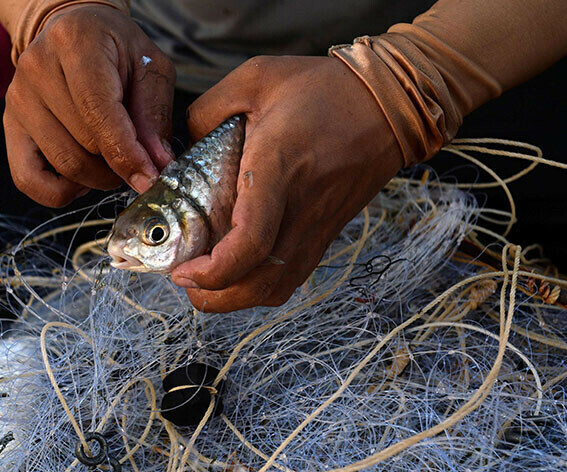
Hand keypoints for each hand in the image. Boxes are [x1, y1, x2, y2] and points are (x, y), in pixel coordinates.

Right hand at [4, 4, 175, 206]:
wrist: (74, 32)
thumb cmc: (115, 51)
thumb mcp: (149, 68)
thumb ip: (154, 115)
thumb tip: (158, 164)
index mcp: (75, 43)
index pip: (98, 112)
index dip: (126, 153)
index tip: (149, 178)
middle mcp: (37, 69)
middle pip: (84, 145)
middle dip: (118, 164)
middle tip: (136, 158)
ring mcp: (19, 99)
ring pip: (64, 165)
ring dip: (97, 177)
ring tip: (112, 161)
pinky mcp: (10, 125)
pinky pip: (28, 180)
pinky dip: (61, 191)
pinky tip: (80, 178)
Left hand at [171, 56, 402, 311]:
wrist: (388, 104)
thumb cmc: (322, 89)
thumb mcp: (254, 79)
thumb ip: (206, 110)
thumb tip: (178, 146)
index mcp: (278, 169)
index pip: (250, 242)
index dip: (213, 270)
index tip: (183, 269)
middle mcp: (299, 209)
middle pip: (259, 284)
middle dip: (214, 297)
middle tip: (184, 279)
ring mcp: (316, 228)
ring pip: (275, 289)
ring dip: (234, 297)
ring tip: (205, 280)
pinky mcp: (324, 234)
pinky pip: (290, 278)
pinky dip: (258, 288)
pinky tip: (238, 270)